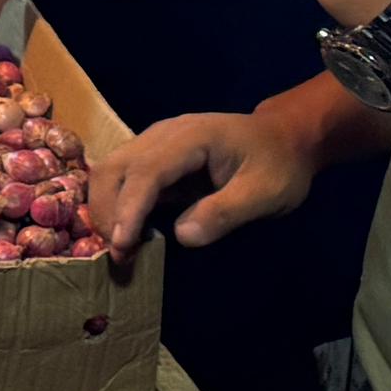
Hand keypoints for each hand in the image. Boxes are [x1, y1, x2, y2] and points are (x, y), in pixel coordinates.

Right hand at [85, 105, 312, 255]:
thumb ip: (226, 212)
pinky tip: (126, 232)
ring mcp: (154, 143)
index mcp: (190, 137)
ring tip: (119, 247)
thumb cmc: (278, 165)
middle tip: (118, 255)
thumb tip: (182, 236)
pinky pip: (122, 178)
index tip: (121, 245)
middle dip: (107, 211)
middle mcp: (162, 135)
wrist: (284, 139)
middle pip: (114, 167)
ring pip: (110, 171)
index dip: (129, 209)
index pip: (146, 171)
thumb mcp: (265, 192)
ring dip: (106, 209)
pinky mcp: (154, 158)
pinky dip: (116, 205)